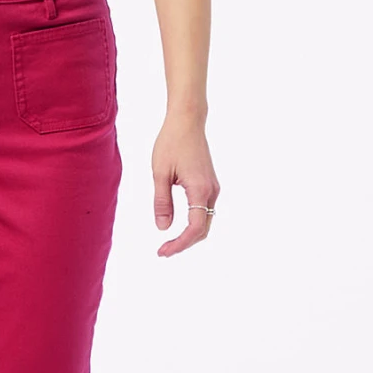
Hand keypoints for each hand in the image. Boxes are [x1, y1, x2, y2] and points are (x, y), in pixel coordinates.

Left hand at [152, 113, 219, 257]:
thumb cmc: (171, 142)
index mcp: (200, 190)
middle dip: (184, 244)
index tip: (162, 251)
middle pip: (202, 229)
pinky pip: (204, 210)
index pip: (194, 229)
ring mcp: (213, 187)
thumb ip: (162, 202)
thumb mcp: (160, 173)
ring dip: (189, 235)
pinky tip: (178, 225)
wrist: (187, 121)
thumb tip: (163, 228)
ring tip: (168, 242)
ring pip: (205, 221)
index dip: (179, 244)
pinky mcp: (210, 183)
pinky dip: (193, 223)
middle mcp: (211, 191)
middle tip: (163, 251)